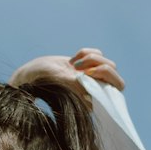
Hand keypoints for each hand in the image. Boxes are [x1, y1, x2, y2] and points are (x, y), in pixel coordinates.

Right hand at [9, 48, 124, 97]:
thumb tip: (95, 87)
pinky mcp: (86, 64)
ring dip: (91, 58)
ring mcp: (92, 76)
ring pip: (106, 61)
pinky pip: (97, 53)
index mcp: (94, 97)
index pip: (117, 86)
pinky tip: (72, 60)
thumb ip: (79, 83)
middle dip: (100, 64)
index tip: (88, 74)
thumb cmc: (44, 80)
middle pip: (114, 71)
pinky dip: (85, 52)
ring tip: (74, 64)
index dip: (106, 76)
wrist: (33, 73)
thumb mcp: (62, 80)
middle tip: (83, 67)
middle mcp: (95, 87)